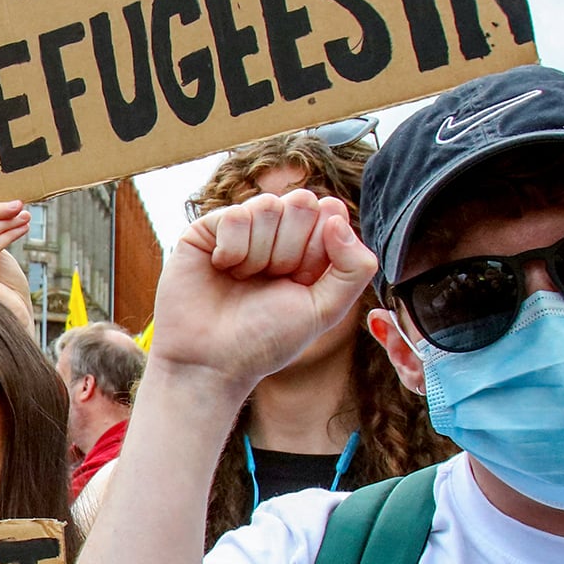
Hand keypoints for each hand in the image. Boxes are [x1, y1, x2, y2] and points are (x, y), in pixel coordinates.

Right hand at [148, 190, 375, 393]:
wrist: (210, 361)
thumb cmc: (265, 340)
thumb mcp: (324, 310)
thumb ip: (354, 268)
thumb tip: (337, 217)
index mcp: (308, 247)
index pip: (331, 211)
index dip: (320, 246)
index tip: (302, 281)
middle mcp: (276, 232)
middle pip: (302, 202)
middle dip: (290, 249)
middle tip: (271, 280)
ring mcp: (242, 227)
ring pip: (268, 205)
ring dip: (259, 253)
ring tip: (244, 280)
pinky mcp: (208, 228)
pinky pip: (236, 215)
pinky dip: (232, 249)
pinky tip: (222, 269)